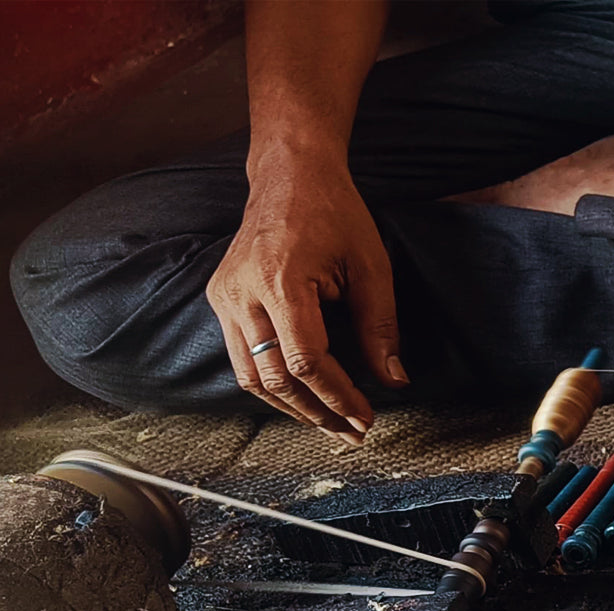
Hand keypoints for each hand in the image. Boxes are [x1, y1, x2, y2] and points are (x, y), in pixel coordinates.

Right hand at [206, 144, 407, 440]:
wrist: (289, 174)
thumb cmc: (335, 214)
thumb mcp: (371, 266)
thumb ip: (381, 327)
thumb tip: (394, 381)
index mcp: (281, 280)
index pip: (307, 361)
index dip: (338, 397)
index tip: (365, 417)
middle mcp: (243, 292)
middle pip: (275, 379)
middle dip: (317, 413)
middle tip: (351, 432)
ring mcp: (225, 297)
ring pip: (251, 378)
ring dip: (292, 409)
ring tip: (329, 424)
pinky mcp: (220, 299)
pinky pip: (242, 360)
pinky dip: (273, 386)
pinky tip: (303, 399)